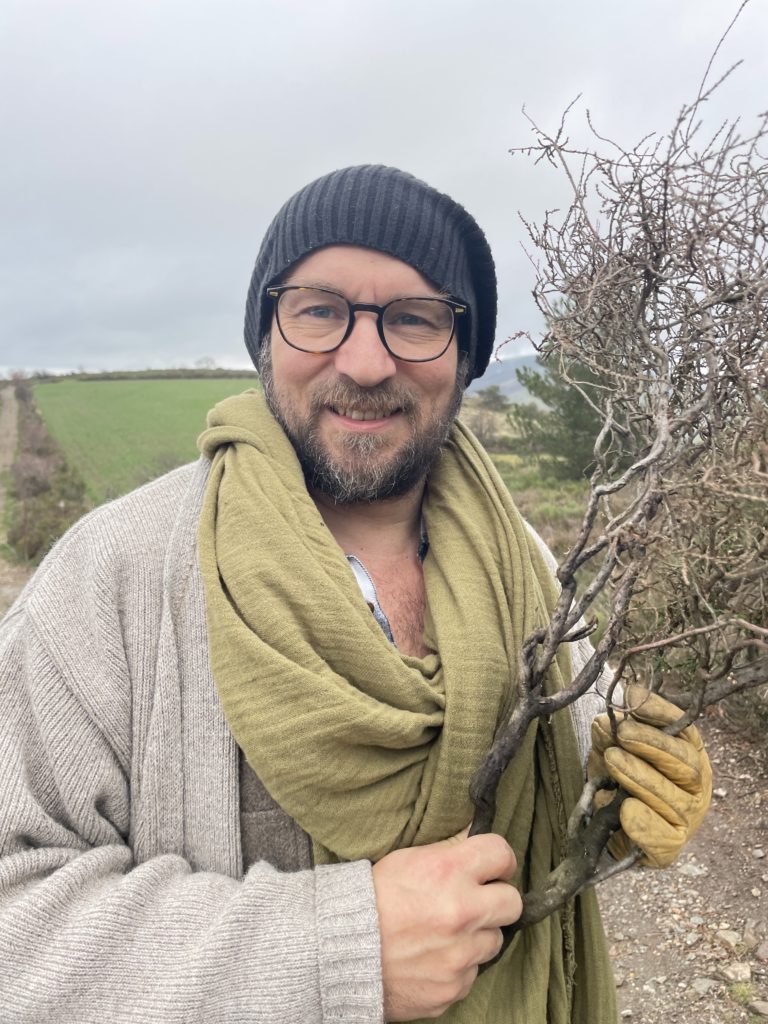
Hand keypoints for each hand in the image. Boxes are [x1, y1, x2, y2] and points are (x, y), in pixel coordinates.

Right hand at [372, 832, 521, 1020]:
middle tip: (477, 900)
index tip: (493, 867)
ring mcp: (460, 955)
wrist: (338, 952)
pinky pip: (471, 974)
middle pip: (512, 902)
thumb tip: (475, 840)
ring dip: (476, 936)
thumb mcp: (407, 859)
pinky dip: (457, 966)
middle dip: (497, 899)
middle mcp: (462, 913)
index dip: (499, 860)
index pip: (502, 854)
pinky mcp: (453, 988)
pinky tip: (432, 957)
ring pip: (493, 941)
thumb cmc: (370, 900)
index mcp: (449, 872)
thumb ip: (447, 853)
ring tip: (444, 932)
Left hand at [588, 684, 711, 867]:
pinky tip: (627, 810)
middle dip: (653, 745)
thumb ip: (608, 738)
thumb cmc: (618, 782)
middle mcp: (695, 786)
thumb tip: (604, 723)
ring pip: (673, 798)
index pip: (684, 730)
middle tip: (623, 733)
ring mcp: (687, 818)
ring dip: (641, 777)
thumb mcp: (610, 751)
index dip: (660, 713)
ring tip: (612, 761)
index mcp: (688, 755)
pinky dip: (645, 824)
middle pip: (685, 764)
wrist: (611, 831)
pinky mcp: (671, 848)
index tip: (633, 698)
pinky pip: (664, 839)